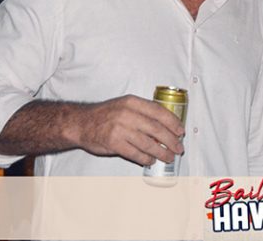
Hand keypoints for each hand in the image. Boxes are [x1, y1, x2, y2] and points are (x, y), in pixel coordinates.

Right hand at [69, 95, 184, 166]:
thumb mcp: (124, 106)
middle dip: (171, 140)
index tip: (181, 131)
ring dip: (161, 152)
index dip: (173, 122)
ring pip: (148, 143)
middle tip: (178, 148)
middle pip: (156, 129)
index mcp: (132, 102)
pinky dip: (146, 158)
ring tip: (169, 157)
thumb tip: (165, 127)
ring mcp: (120, 129)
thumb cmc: (105, 115)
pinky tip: (151, 160)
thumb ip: (142, 113)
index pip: (159, 111)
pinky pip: (135, 153)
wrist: (81, 123)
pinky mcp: (113, 143)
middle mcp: (127, 114)